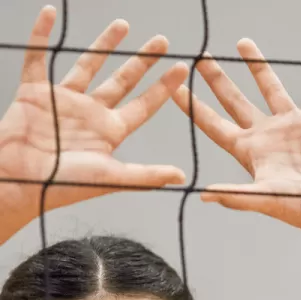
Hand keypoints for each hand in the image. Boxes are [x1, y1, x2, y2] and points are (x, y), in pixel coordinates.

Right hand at [0, 6, 187, 226]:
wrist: (21, 182)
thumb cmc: (67, 185)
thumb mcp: (112, 178)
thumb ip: (148, 175)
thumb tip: (183, 177)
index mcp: (111, 132)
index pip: (144, 105)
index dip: (163, 87)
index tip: (181, 67)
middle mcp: (91, 113)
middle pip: (122, 81)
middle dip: (141, 61)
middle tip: (161, 40)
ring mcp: (64, 100)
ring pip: (87, 64)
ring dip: (104, 43)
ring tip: (124, 24)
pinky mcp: (34, 91)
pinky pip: (38, 57)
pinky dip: (42, 34)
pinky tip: (51, 12)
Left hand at [172, 36, 300, 238]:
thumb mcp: (267, 199)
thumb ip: (236, 195)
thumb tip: (202, 195)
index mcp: (251, 151)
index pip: (214, 124)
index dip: (193, 106)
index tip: (174, 87)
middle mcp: (269, 134)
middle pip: (235, 101)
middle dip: (218, 79)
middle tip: (201, 58)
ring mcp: (296, 124)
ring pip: (272, 86)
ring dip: (258, 65)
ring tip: (242, 42)